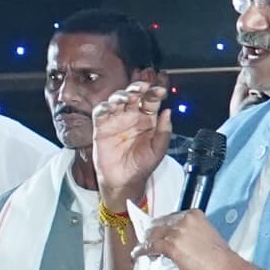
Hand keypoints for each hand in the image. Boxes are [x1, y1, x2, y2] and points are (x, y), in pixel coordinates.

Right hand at [88, 81, 173, 207]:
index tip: (160, 91)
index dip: (155, 93)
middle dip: (138, 88)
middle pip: (134, 95)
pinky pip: (101, 113)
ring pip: (117, 100)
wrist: (124, 181)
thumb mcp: (158, 150)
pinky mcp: (101, 127)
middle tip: (143, 87)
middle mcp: (131, 116)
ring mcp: (116, 120)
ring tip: (128, 97)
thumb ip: (164, 131)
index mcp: (147, 120)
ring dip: (122, 95)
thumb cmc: (141, 166)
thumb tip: (168, 112)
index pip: (151, 101)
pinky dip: (104, 107)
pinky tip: (110, 107)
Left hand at [138, 211, 250, 269]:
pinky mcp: (171, 246)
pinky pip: (151, 247)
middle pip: (160, 224)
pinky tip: (138, 254)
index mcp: (194, 215)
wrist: (225, 269)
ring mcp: (177, 232)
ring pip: (154, 235)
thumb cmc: (220, 257)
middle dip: (154, 232)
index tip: (160, 230)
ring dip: (147, 242)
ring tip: (143, 248)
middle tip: (149, 239)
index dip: (163, 225)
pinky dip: (142, 251)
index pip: (171, 217)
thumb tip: (179, 240)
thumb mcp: (206, 236)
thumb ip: (190, 233)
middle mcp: (184, 220)